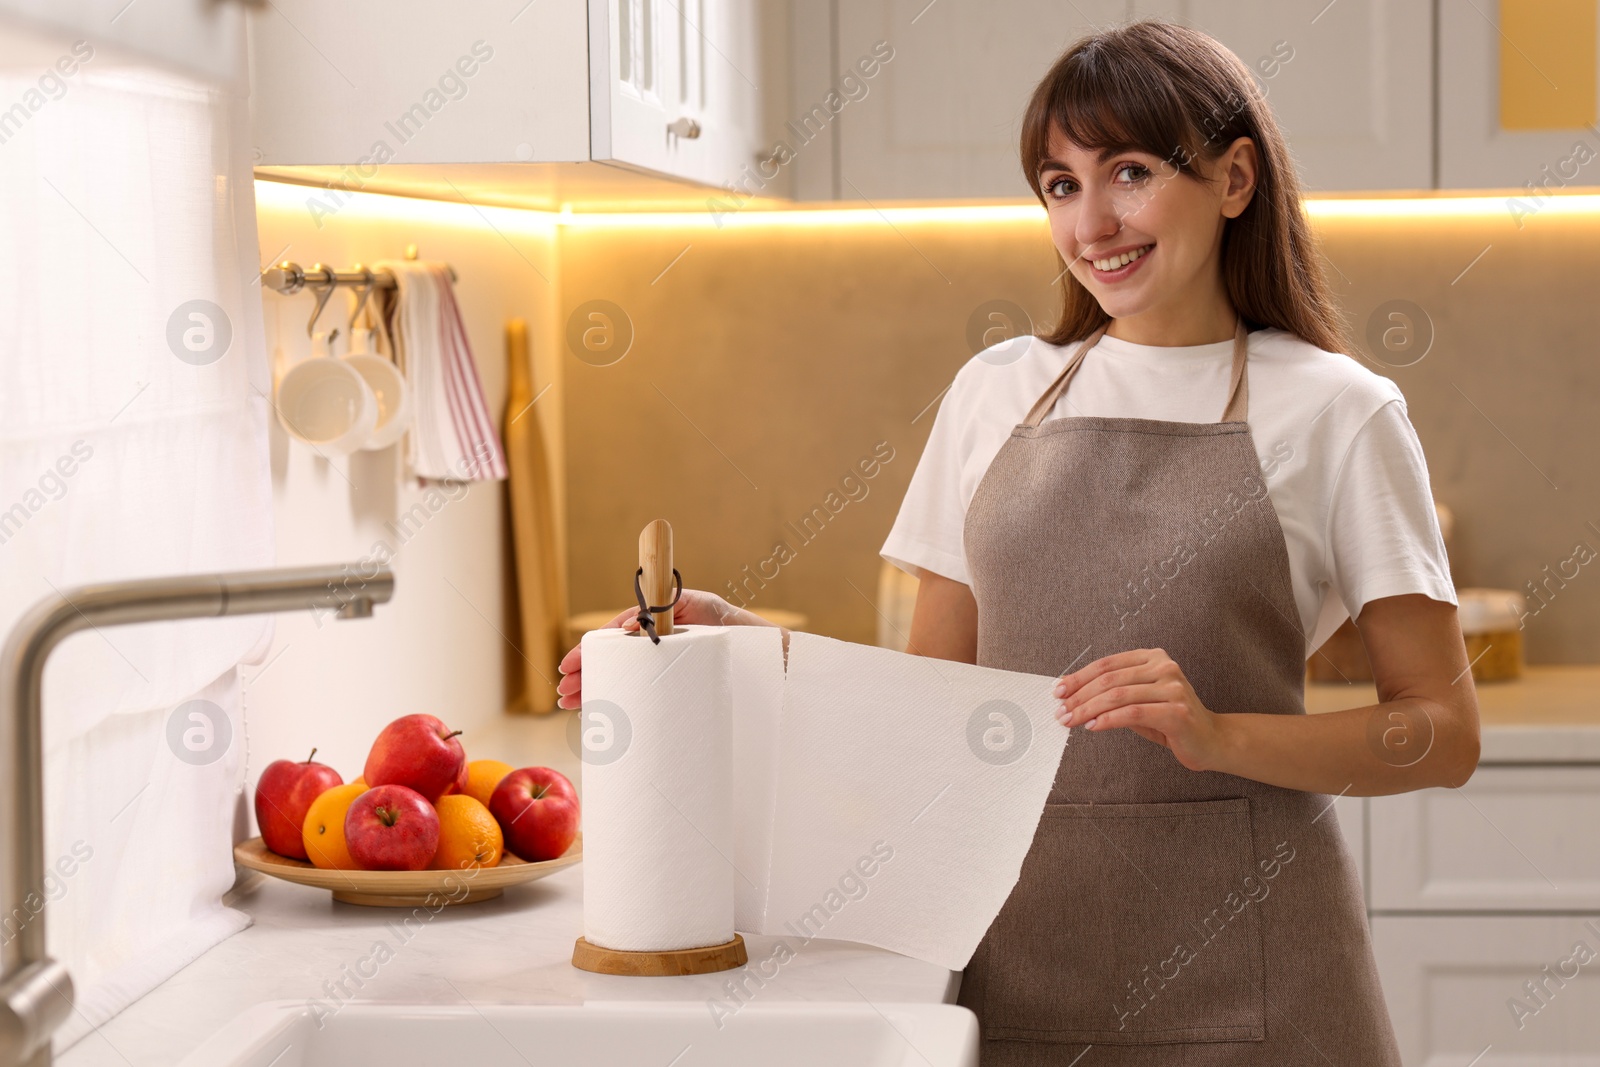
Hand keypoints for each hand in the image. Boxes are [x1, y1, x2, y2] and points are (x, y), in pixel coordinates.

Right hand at [555, 589, 743, 709]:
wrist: (762, 651)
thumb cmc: (732, 626)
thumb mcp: (700, 608)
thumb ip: (667, 610)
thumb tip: (629, 625)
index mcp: (660, 622)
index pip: (614, 634)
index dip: (591, 649)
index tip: (570, 664)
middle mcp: (657, 643)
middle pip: (612, 658)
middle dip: (585, 673)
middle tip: (563, 692)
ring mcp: (663, 664)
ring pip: (621, 675)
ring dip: (594, 687)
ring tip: (570, 702)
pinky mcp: (671, 683)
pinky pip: (639, 690)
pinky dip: (619, 698)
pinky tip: (599, 709)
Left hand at [1054, 648, 1225, 771]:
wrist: (1211, 740)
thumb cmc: (1170, 720)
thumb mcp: (1138, 702)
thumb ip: (1112, 695)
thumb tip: (1072, 696)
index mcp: (1153, 658)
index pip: (1107, 664)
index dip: (1079, 677)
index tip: (1058, 691)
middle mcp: (1164, 667)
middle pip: (1110, 679)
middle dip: (1079, 696)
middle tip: (1060, 711)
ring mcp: (1172, 688)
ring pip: (1118, 696)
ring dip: (1088, 709)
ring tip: (1071, 720)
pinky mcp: (1177, 711)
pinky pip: (1133, 713)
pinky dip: (1108, 720)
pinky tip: (1093, 726)